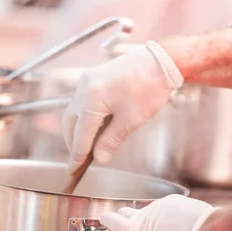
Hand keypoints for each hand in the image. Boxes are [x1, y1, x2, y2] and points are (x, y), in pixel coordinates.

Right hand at [62, 41, 182, 172]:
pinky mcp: (92, 79)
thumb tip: (99, 158)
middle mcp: (84, 88)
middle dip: (73, 143)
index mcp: (92, 99)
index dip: (77, 155)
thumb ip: (111, 140)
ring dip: (78, 131)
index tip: (73, 170)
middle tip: (79, 161)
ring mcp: (86, 81)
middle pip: (71, 123)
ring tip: (86, 148)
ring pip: (74, 113)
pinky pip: (81, 103)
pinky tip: (93, 129)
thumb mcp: (131, 120)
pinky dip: (84, 119)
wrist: (160, 60)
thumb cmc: (149, 88)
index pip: (80, 134)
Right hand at [100, 195, 217, 230]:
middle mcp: (142, 217)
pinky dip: (169, 213)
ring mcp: (157, 206)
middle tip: (131, 224)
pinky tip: (179, 223)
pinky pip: (166, 206)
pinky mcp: (172, 199)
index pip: (112, 220)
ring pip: (149, 210)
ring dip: (152, 218)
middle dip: (126, 217)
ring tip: (164, 230)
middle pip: (126, 212)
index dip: (107, 219)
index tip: (106, 218)